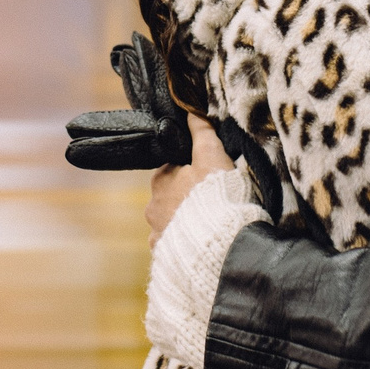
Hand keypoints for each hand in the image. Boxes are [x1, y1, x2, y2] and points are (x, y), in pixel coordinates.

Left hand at [147, 114, 234, 246]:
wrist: (218, 245)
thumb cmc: (216, 195)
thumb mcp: (213, 157)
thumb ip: (202, 133)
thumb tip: (190, 110)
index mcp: (160, 180)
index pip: (173, 170)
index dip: (193, 171)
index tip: (211, 177)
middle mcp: (152, 208)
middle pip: (170, 198)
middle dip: (187, 199)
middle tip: (215, 202)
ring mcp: (158, 235)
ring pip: (172, 223)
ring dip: (187, 224)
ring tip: (211, 227)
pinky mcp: (166, 258)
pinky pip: (175, 247)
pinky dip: (187, 245)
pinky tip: (203, 246)